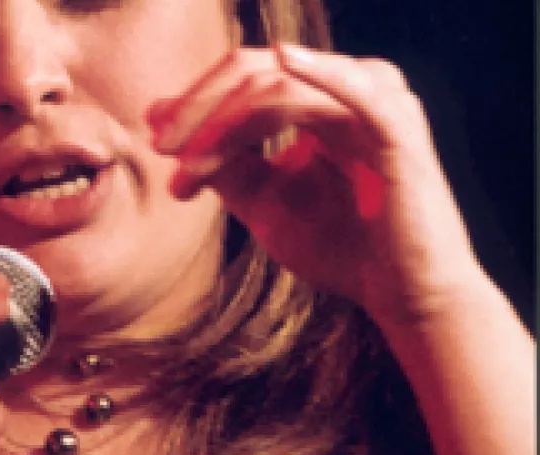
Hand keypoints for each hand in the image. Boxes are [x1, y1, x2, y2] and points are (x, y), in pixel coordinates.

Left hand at [151, 45, 486, 327]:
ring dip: (223, 127)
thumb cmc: (340, 247)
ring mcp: (376, 103)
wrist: (401, 293)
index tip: (155, 141)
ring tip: (189, 169)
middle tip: (161, 149)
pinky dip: (318, 73)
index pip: (245, 79)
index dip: (195, 104)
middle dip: (200, 112)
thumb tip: (161, 119)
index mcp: (320, 100)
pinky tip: (283, 59)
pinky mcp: (398, 129)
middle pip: (255, 75)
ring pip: (280, 91)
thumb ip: (220, 162)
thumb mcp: (263, 200)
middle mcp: (348, 89)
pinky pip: (355, 92)